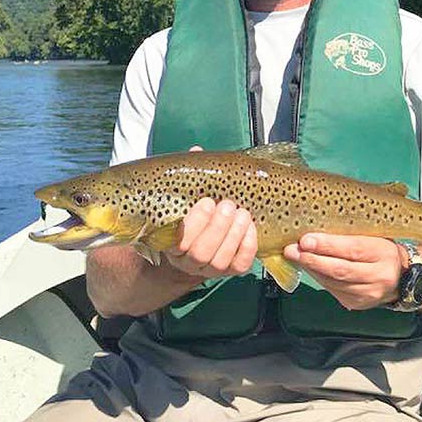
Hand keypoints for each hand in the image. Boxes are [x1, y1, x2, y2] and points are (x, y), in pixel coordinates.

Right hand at [162, 148, 257, 279]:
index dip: (193, 223)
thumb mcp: (189, 194)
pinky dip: (247, 248)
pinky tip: (250, 229)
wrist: (202, 239)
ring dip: (233, 236)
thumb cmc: (195, 210)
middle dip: (217, 228)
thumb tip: (197, 150)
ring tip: (242, 213)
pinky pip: (239, 266)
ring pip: (219, 261)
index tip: (207, 201)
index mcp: (172, 240)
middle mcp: (188, 260)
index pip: (178, 240)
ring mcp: (209, 268)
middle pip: (200, 253)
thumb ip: (191, 175)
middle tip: (228, 204)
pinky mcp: (230, 271)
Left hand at [283, 234, 403, 309]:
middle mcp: (379, 277)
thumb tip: (316, 230)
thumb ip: (349, 234)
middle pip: (341, 270)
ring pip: (334, 282)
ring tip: (295, 256)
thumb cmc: (383, 249)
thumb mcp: (373, 236)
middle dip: (312, 260)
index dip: (328, 245)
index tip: (306, 239)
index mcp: (384, 254)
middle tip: (292, 250)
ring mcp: (369, 294)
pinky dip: (318, 277)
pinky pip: (333, 290)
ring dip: (311, 269)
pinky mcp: (358, 304)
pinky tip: (309, 267)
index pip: (353, 250)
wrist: (403, 277)